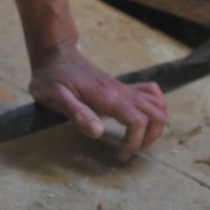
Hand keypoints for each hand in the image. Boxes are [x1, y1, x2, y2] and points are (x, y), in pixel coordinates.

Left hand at [29, 44, 166, 160]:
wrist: (55, 54)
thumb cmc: (51, 77)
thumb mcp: (55, 97)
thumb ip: (78, 114)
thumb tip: (99, 133)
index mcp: (108, 97)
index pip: (138, 122)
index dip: (133, 142)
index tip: (120, 155)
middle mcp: (121, 91)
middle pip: (156, 114)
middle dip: (149, 137)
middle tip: (131, 150)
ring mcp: (123, 88)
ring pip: (158, 104)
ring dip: (155, 125)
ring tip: (138, 139)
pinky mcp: (122, 87)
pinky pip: (151, 93)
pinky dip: (155, 107)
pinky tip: (142, 118)